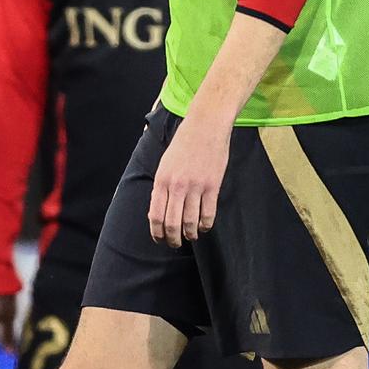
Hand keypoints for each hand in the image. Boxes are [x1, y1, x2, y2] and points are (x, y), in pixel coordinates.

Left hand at [148, 114, 229, 246]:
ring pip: (191, 222)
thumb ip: (162, 187)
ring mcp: (196, 187)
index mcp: (162, 180)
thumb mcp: (165, 164)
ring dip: (190, 235)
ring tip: (191, 236)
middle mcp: (177, 186)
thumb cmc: (184, 144)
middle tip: (175, 243)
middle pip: (172, 224)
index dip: (157, 233)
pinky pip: (208, 214)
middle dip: (173, 239)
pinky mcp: (213, 186)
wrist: (206, 126)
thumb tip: (158, 212)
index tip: (160, 239)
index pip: (156, 216)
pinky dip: (205, 225)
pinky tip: (203, 226)